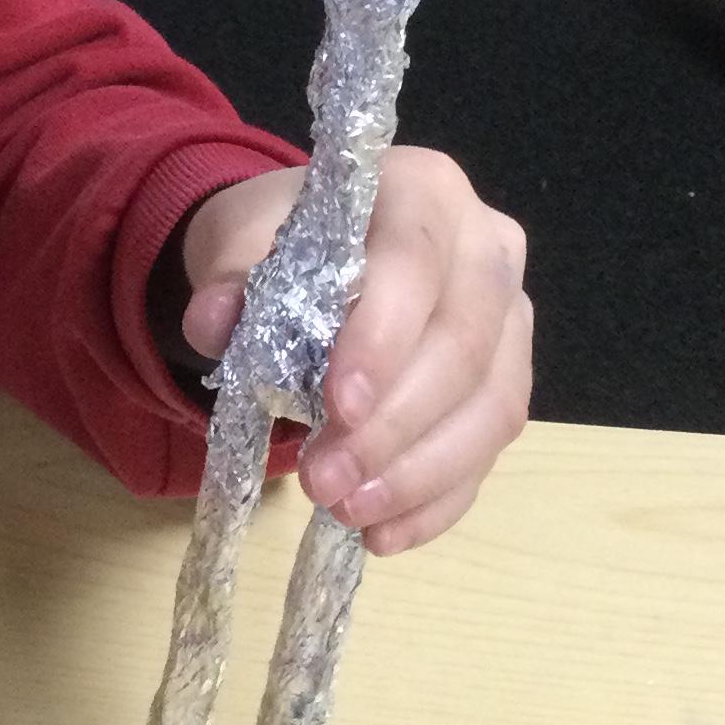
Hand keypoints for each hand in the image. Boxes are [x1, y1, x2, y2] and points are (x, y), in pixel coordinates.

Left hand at [179, 144, 530, 555]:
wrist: (310, 255)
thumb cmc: (283, 239)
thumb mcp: (239, 237)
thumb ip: (230, 272)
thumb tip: (215, 322)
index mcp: (424, 191)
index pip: (417, 261)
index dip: (383, 338)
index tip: (335, 405)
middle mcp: (488, 249)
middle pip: (464, 347)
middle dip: (393, 426)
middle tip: (321, 480)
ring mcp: (509, 323)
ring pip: (491, 409)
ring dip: (417, 473)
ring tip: (344, 511)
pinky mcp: (507, 385)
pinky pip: (488, 453)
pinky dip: (436, 500)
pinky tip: (383, 533)